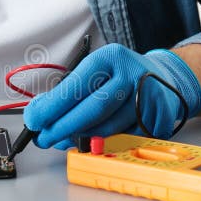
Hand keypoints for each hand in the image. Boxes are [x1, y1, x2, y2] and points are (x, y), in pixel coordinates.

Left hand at [23, 44, 200, 148]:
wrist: (165, 77)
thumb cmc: (119, 76)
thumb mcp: (94, 71)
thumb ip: (67, 90)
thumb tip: (39, 112)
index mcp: (111, 57)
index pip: (77, 84)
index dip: (53, 106)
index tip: (35, 120)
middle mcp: (133, 74)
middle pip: (93, 109)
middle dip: (63, 128)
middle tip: (44, 138)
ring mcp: (150, 98)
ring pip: (108, 129)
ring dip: (80, 139)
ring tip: (63, 140)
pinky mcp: (160, 119)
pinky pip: (124, 139)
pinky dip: (104, 143)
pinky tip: (93, 140)